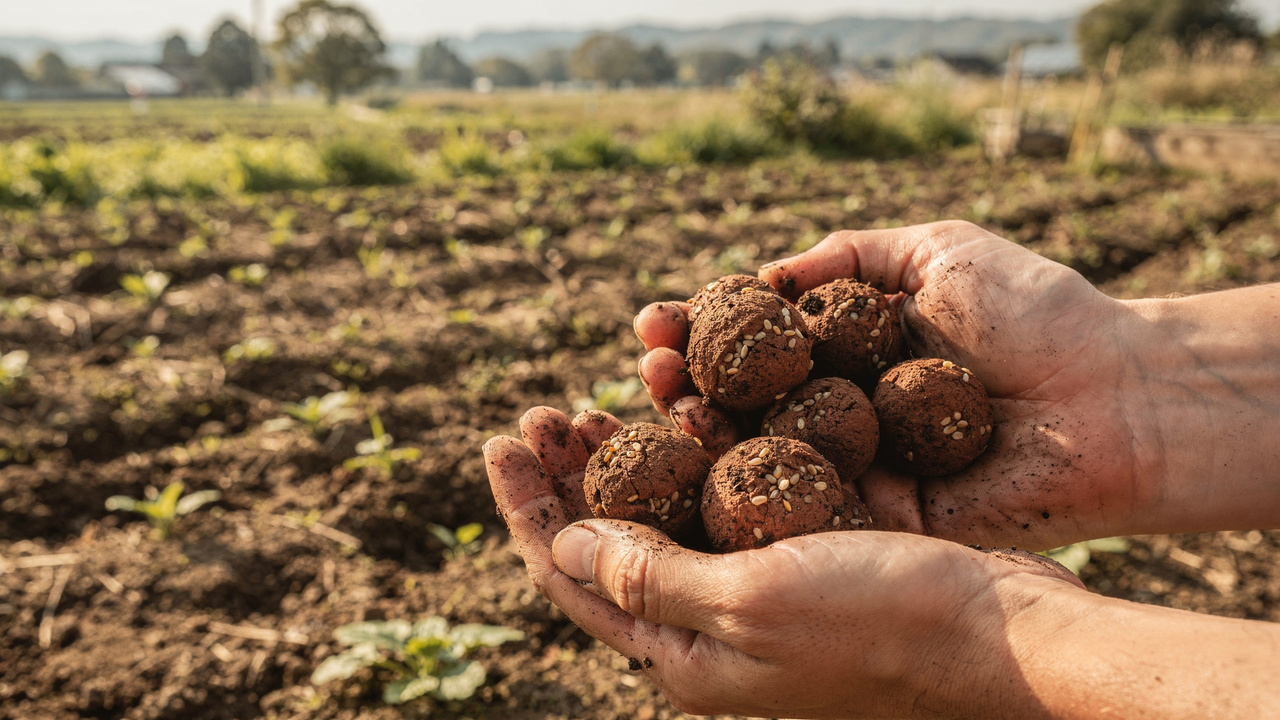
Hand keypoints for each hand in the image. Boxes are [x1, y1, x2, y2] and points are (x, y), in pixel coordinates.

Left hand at [483, 408, 1088, 718]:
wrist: (1009, 636)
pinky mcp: (803, 562)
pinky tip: (693, 413)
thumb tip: (565, 545)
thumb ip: (652, 578)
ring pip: (667, 522)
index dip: (529, 508)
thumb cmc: (884, 623)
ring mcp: (758, 596)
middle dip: (569, 481)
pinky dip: (699, 459)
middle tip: (546, 412)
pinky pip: (728, 505)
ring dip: (628, 466)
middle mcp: (712, 630)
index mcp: (683, 653)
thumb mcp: (752, 603)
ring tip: (598, 406)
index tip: (503, 437)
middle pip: (611, 547)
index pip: (573, 576)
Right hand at [638, 221, 1152, 549]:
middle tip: (645, 361)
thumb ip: (848, 257)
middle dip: (683, 382)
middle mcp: (844, 414)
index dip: (701, 333)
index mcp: (854, 355)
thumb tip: (763, 277)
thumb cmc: (1036, 312)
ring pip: (756, 456)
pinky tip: (702, 454)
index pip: (756, 348)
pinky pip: (800, 505)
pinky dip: (746, 485)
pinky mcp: (877, 519)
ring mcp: (857, 469)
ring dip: (696, 430)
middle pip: (741, 404)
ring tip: (656, 396)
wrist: (1114, 396)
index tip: (656, 319)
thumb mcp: (937, 251)